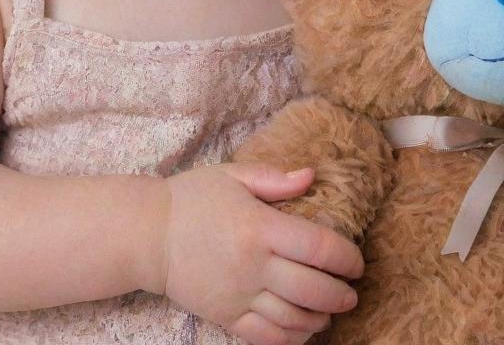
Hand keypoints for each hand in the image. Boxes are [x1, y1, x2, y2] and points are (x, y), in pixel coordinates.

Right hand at [147, 162, 363, 344]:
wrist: (148, 234)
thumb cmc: (192, 198)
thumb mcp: (232, 176)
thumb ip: (274, 178)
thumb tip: (311, 175)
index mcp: (259, 228)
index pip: (319, 248)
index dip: (346, 258)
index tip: (355, 261)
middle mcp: (254, 266)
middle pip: (313, 289)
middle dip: (341, 294)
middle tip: (351, 292)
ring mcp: (240, 296)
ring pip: (294, 319)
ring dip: (321, 318)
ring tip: (330, 311)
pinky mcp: (226, 317)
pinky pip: (267, 338)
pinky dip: (292, 339)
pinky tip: (303, 330)